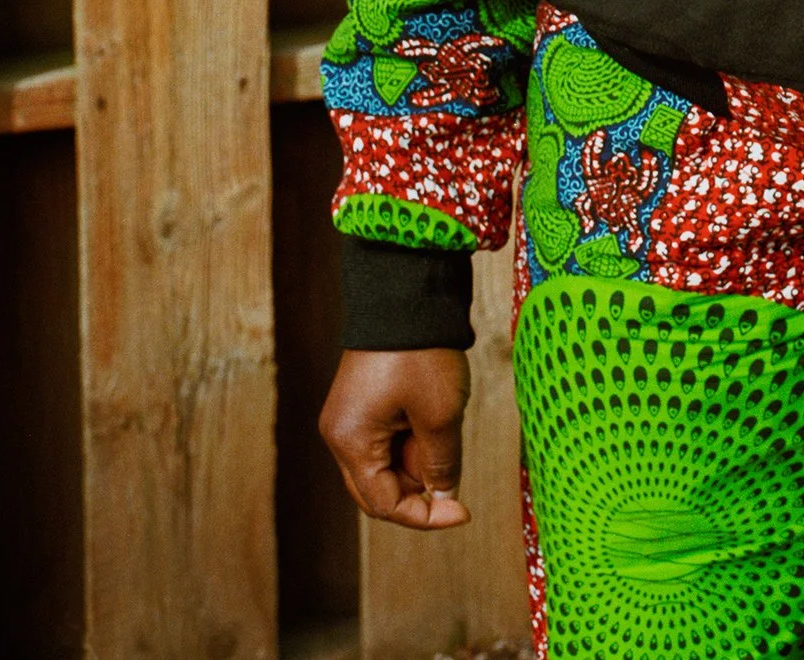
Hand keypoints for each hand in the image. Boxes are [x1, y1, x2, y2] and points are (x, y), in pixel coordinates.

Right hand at [319, 348, 471, 529]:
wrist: (408, 288)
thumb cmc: (421, 351)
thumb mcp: (440, 415)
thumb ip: (442, 465)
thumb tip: (444, 497)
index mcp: (350, 442)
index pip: (384, 505)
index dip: (425, 516)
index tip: (463, 511)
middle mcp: (340, 434)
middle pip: (379, 488)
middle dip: (419, 488)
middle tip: (453, 470)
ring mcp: (349, 415)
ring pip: (386, 463)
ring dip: (419, 458)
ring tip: (442, 422)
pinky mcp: (362, 400)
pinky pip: (386, 437)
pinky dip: (413, 437)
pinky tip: (434, 413)